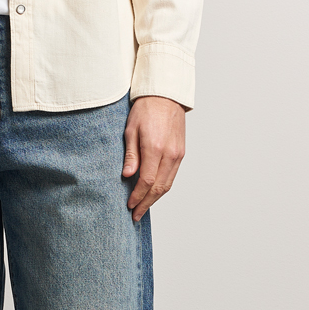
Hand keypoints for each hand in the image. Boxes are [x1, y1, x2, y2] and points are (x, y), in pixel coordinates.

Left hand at [122, 96, 186, 221]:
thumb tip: (127, 176)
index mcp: (155, 148)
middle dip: (146, 203)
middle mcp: (170, 154)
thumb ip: (130, 155)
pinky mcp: (181, 152)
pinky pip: (172, 176)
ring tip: (143, 208)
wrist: (166, 94)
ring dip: (155, 199)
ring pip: (167, 184)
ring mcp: (178, 154)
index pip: (146, 181)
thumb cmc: (145, 109)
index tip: (129, 205)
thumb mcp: (130, 130)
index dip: (137, 196)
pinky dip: (163, 188)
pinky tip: (153, 193)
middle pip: (159, 187)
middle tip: (136, 215)